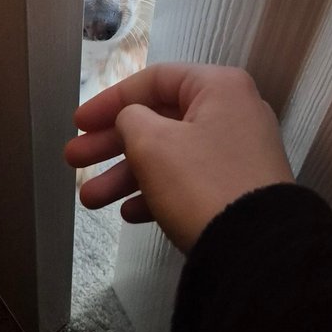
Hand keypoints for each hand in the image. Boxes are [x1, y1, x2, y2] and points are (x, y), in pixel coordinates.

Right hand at [64, 63, 293, 251]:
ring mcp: (239, 154)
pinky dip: (158, 192)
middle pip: (159, 119)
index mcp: (218, 87)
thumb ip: (129, 120)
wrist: (258, 251)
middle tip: (73, 160)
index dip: (110, 100)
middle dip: (111, 142)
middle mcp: (233, 112)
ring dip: (127, 174)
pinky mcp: (239, 190)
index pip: (154, 80)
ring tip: (89, 200)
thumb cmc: (200, 183)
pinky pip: (189, 181)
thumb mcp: (152, 143)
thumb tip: (132, 121)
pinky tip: (129, 214)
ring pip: (171, 155)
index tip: (78, 124)